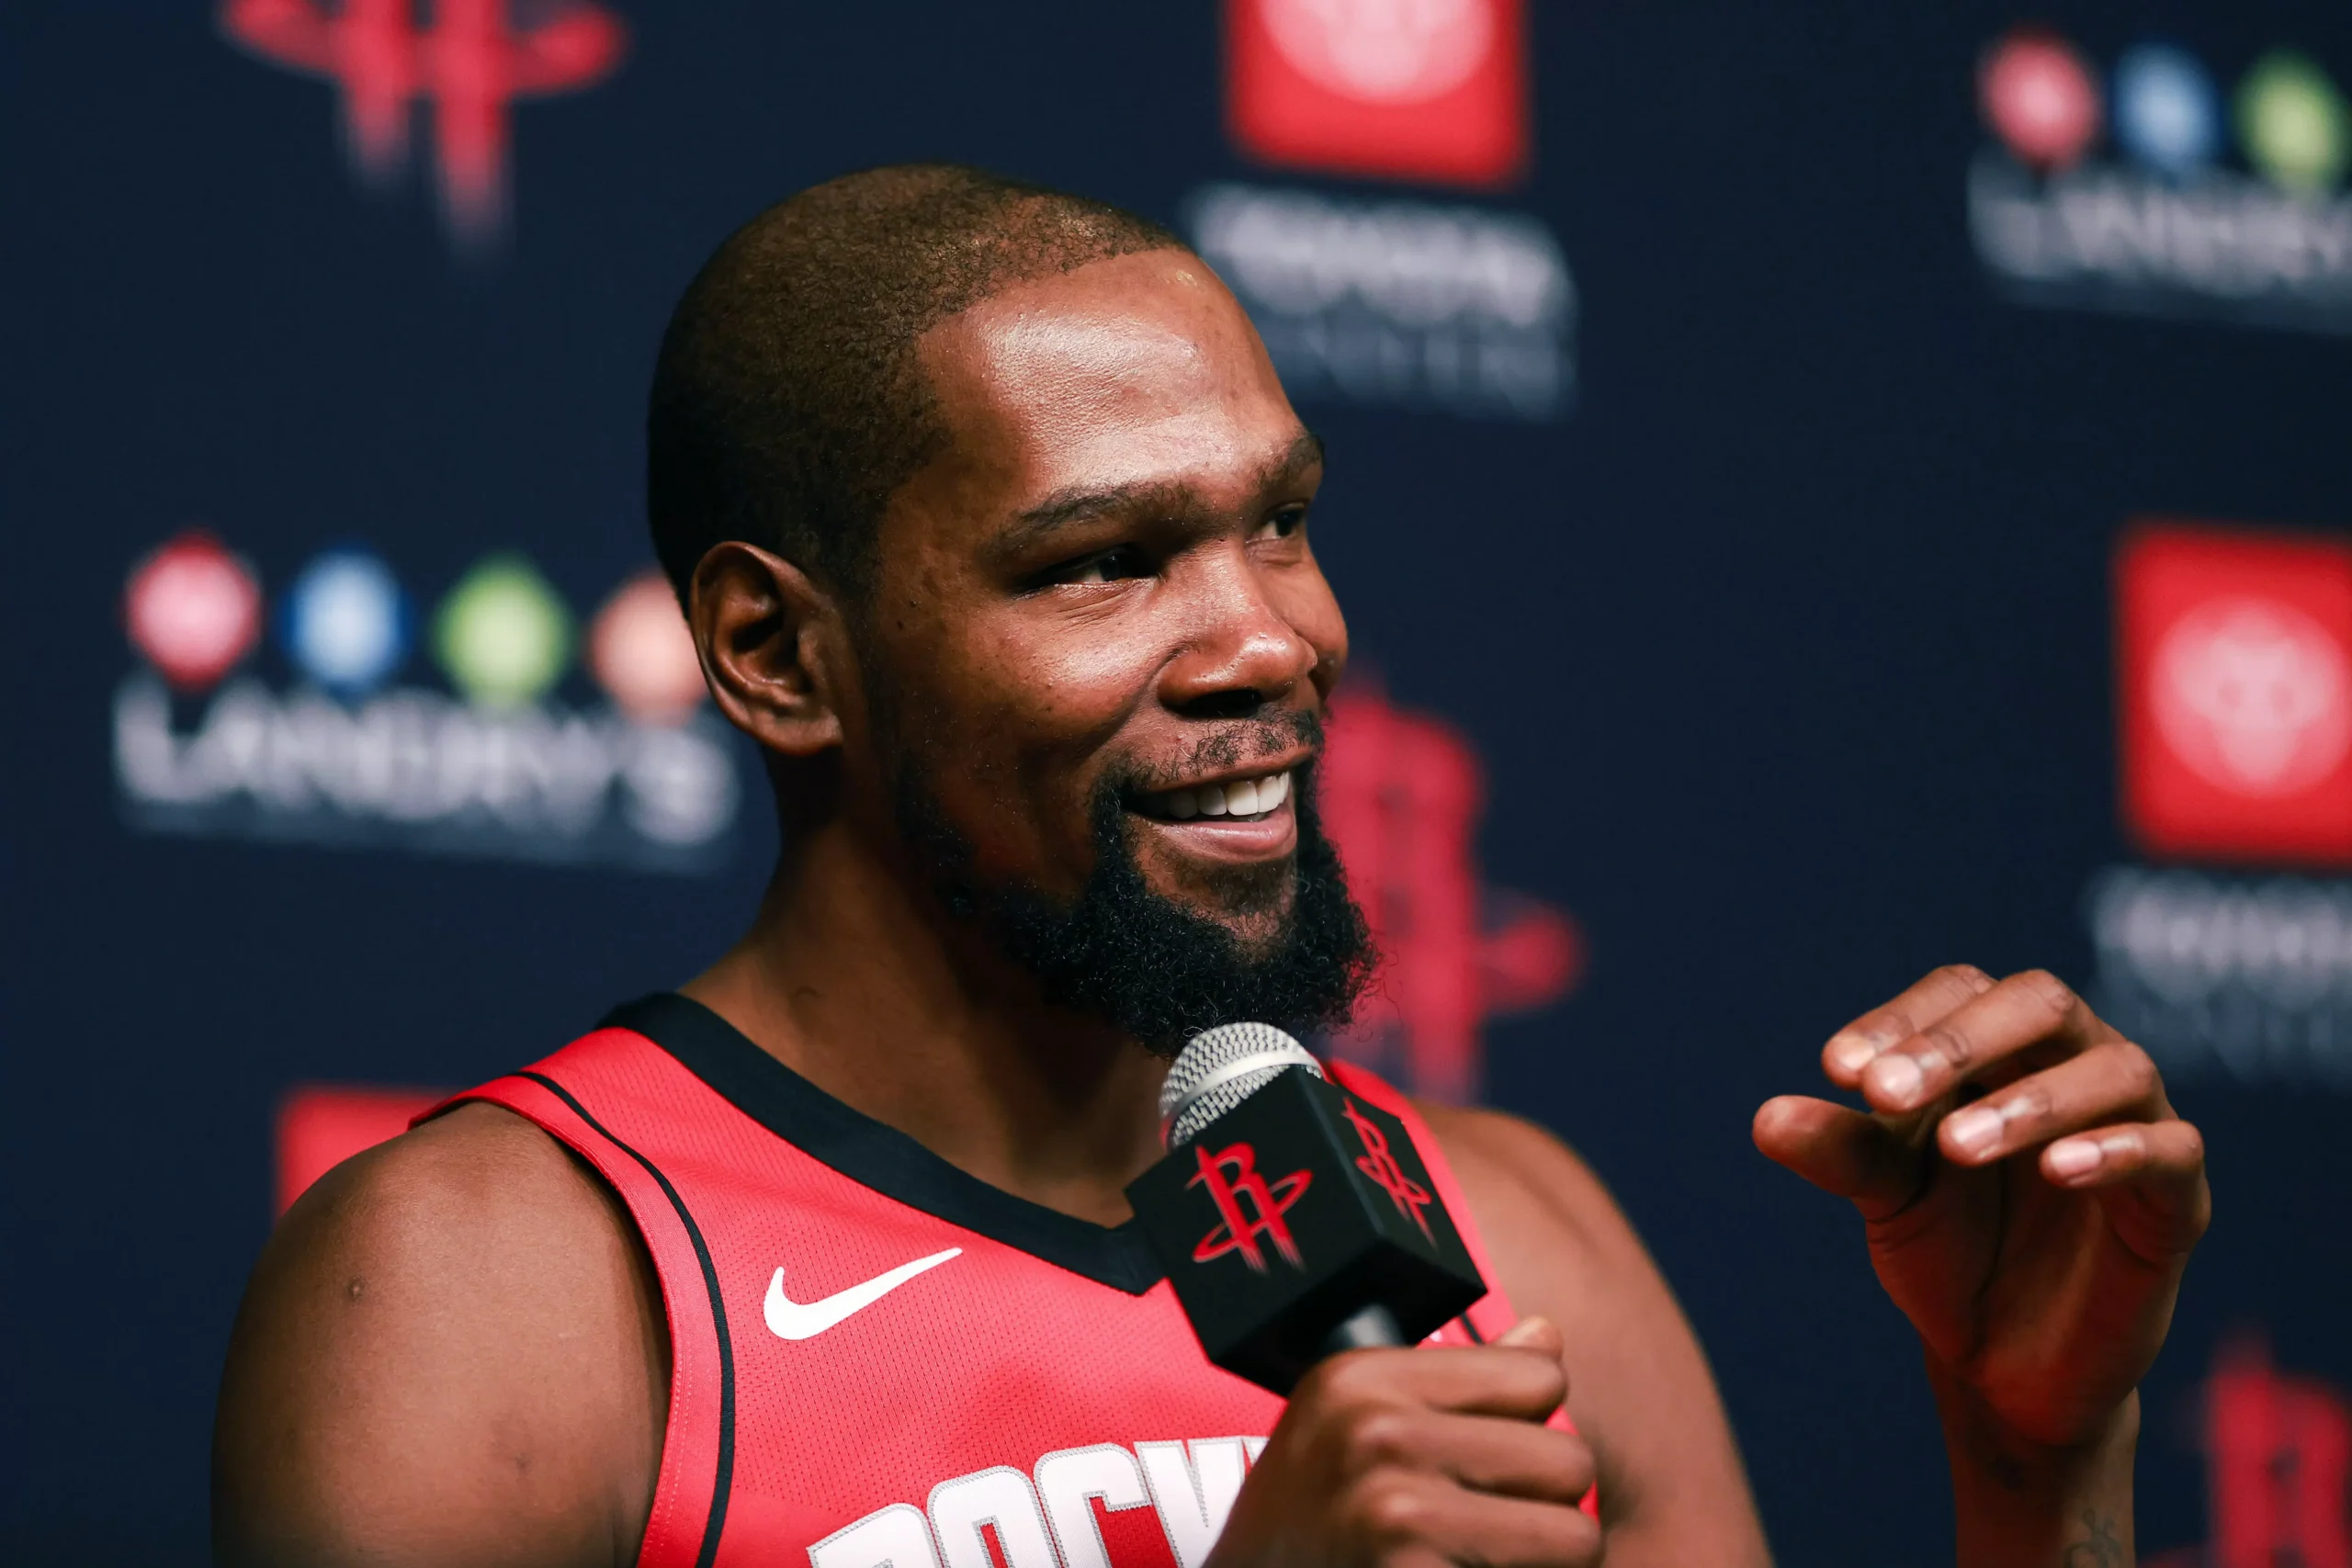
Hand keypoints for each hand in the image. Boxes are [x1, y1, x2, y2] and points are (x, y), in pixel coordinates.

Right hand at [1208, 1318, 1599, 1567]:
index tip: (1480, 1461)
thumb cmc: (1311, 1522)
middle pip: (1568, 1460)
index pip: (1540, 1376)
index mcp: (1361, 1379)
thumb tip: (1545, 1335)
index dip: (1526, 1425)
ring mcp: (1397, 1513)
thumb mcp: (1353, 1427)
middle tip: (1488, 1526)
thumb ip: (1455, 1383)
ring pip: (1575, 1536)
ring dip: (1544, 1558)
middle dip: (1544, 1502)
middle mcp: (1375, 1434)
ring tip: (1480, 1557)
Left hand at [1753, 966, 2210, 1449]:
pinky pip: (2171, 1151)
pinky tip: (2058, 1169)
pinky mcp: (2176, 1199)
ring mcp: (2135, 1124)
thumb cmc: (1947, 1249)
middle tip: (1886, 1094)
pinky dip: (2116, 1149)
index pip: (1956, 993)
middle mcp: (2073, 1063)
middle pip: (2039, 1004)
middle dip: (1959, 1041)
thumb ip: (1840, 1153)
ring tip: (1958, 1145)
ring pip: (2112, 1069)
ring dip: (2031, 1100)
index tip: (1835, 1070)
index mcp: (1997, 1047)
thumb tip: (1767, 1118)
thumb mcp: (1887, 1198)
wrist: (2003, 1362)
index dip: (1900, 1020)